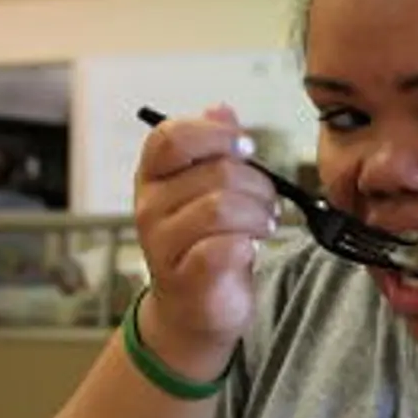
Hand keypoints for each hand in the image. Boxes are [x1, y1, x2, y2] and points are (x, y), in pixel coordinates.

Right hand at [133, 104, 277, 378]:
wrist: (196, 309)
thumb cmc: (205, 242)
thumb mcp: (208, 188)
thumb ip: (214, 149)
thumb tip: (221, 109)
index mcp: (154, 176)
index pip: (170, 136)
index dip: (215, 135)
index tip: (247, 149)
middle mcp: (149, 206)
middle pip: (215, 173)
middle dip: (258, 185)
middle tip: (268, 203)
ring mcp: (162, 244)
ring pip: (222, 208)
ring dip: (259, 215)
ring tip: (263, 226)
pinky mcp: (184, 278)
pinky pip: (223, 248)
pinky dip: (246, 246)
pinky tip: (249, 250)